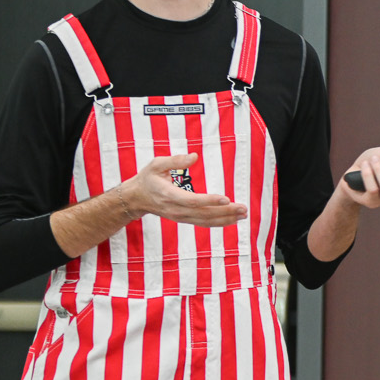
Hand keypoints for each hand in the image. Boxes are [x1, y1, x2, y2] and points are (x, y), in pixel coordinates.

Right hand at [120, 154, 247, 225]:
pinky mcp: (184, 219)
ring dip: (226, 219)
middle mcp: (176, 210)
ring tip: (243, 215)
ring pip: (205, 221)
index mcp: (169, 195)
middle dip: (225, 212)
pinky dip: (219, 223)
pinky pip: (203, 223)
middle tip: (243, 208)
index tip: (226, 198)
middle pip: (204, 213)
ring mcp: (180, 217)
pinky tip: (232, 220)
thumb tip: (194, 156)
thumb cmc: (147, 179)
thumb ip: (175, 160)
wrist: (136, 199)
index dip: (210, 200)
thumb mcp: (156, 164)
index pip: (193, 201)